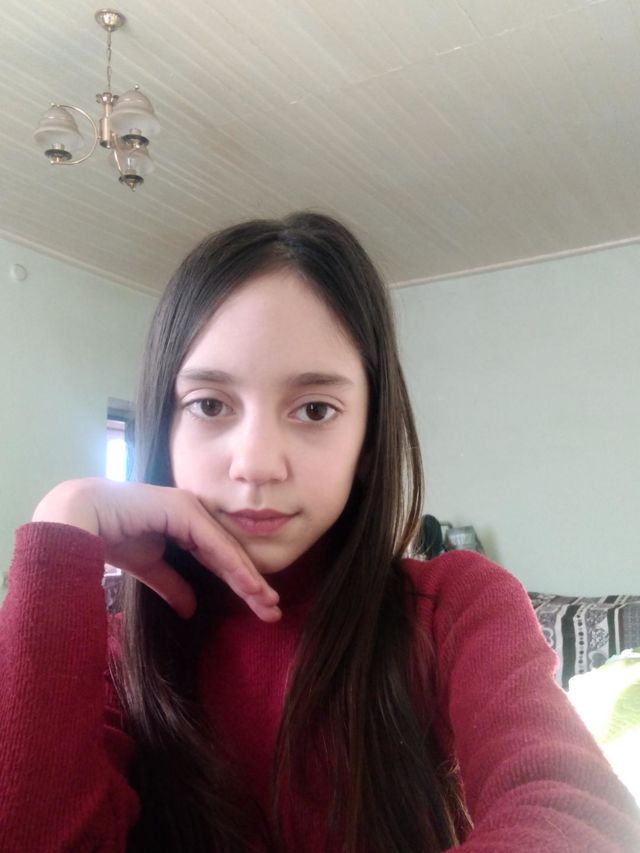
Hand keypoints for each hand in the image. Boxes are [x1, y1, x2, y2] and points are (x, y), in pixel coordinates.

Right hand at [32, 478, 280, 621]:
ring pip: (227, 549)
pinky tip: (249, 585)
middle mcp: (194, 513)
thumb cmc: (109, 536)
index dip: (240, 583)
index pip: (220, 558)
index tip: (261, 608)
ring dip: (249, 578)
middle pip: (230, 554)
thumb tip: (191, 610)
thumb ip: (172, 585)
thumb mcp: (149, 568)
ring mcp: (191, 508)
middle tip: (273, 611)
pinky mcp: (184, 509)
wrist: (78, 519)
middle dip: (252, 584)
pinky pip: (214, 543)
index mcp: (187, 524)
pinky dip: (233, 566)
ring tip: (268, 603)